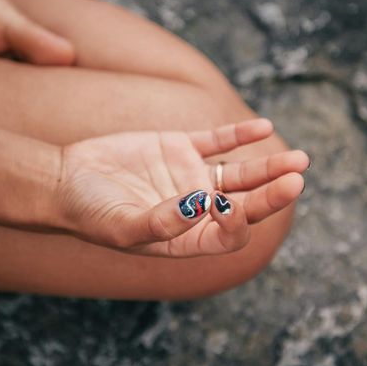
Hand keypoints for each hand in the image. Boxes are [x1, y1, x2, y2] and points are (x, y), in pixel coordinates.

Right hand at [51, 119, 307, 256]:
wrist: (66, 179)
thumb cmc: (89, 212)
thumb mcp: (122, 226)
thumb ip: (160, 224)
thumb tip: (200, 209)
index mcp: (186, 238)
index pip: (228, 235)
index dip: (238, 224)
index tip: (231, 207)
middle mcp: (195, 209)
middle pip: (244, 203)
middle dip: (272, 194)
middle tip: (297, 179)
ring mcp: (190, 177)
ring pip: (239, 174)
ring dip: (268, 167)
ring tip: (299, 159)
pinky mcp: (181, 148)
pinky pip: (217, 141)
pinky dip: (239, 135)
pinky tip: (263, 127)